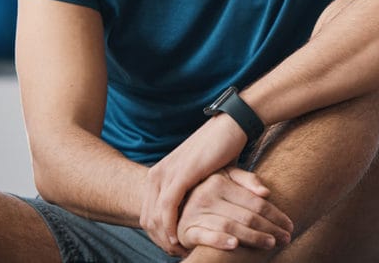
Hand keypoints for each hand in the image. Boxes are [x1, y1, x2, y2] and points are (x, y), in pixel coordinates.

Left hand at [141, 114, 247, 252]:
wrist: (232, 126)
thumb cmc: (221, 150)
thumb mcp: (202, 176)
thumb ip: (193, 193)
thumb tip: (194, 213)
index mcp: (160, 174)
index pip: (148, 212)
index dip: (157, 234)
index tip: (172, 247)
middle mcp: (158, 174)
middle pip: (147, 218)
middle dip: (158, 239)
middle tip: (174, 253)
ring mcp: (167, 174)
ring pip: (154, 216)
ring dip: (163, 237)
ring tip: (178, 251)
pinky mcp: (180, 175)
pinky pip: (167, 208)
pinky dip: (170, 226)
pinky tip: (178, 239)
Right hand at [177, 167, 292, 252]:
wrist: (175, 204)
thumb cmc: (210, 191)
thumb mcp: (226, 177)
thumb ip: (247, 180)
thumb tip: (266, 192)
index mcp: (220, 182)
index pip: (255, 202)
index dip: (275, 214)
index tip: (289, 225)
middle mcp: (207, 196)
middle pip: (247, 216)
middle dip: (270, 228)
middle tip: (285, 238)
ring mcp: (196, 213)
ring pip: (231, 227)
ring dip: (253, 237)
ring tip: (270, 243)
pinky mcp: (187, 230)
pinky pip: (206, 236)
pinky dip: (220, 241)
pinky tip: (235, 245)